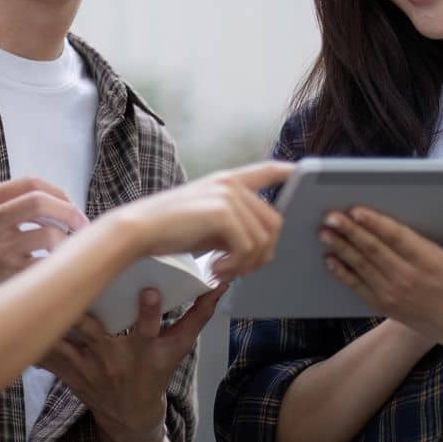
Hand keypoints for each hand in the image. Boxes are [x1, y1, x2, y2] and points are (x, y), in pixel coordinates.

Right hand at [0, 176, 89, 306]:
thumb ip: (8, 201)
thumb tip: (58, 203)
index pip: (31, 183)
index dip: (57, 192)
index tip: (68, 204)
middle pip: (42, 203)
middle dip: (69, 213)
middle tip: (81, 224)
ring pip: (50, 236)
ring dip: (64, 243)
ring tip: (62, 250)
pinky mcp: (6, 275)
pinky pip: (46, 265)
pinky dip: (54, 265)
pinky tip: (51, 268)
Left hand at [40, 286, 222, 441]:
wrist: (130, 417)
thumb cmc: (155, 374)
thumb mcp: (180, 348)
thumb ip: (198, 315)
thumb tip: (219, 284)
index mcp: (145, 350)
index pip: (152, 329)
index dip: (151, 310)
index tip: (149, 290)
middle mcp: (116, 358)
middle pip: (98, 332)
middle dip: (87, 313)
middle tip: (74, 282)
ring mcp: (90, 366)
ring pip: (67, 341)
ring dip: (52, 323)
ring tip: (36, 294)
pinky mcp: (69, 372)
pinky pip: (46, 355)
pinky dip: (32, 342)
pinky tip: (16, 321)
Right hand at [109, 161, 293, 281]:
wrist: (140, 230)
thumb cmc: (169, 230)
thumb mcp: (207, 222)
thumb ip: (234, 224)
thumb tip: (260, 245)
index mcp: (227, 181)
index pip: (266, 170)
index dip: (288, 172)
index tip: (302, 172)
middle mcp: (231, 184)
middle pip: (274, 222)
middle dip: (262, 254)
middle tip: (238, 270)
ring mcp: (228, 196)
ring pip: (263, 239)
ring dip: (247, 264)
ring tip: (223, 271)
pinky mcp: (222, 212)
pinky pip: (248, 247)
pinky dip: (236, 266)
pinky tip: (217, 269)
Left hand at [319, 194, 442, 346]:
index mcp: (430, 262)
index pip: (397, 238)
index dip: (375, 223)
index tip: (356, 210)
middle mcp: (409, 278)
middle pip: (374, 250)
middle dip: (350, 232)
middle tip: (330, 216)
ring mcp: (396, 294)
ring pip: (363, 267)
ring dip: (342, 249)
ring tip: (325, 232)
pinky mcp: (387, 306)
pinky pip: (360, 288)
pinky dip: (344, 273)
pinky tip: (330, 260)